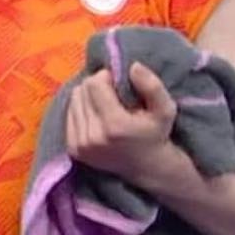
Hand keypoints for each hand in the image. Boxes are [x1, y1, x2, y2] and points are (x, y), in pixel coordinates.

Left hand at [65, 63, 176, 182]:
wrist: (147, 167)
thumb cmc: (156, 134)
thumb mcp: (165, 109)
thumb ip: (152, 86)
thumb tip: (133, 66)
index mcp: (114, 126)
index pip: (94, 84)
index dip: (106, 77)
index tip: (118, 83)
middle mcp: (93, 137)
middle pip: (82, 91)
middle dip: (96, 86)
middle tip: (112, 94)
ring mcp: (80, 145)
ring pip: (73, 100)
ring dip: (87, 96)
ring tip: (105, 104)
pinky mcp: (72, 149)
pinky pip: (69, 114)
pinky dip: (81, 109)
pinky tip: (96, 115)